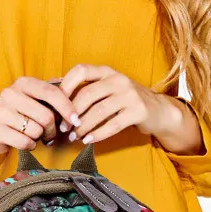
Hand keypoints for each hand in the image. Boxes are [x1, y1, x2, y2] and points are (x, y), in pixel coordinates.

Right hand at [0, 76, 77, 153]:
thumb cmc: (22, 111)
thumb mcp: (36, 97)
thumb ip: (55, 93)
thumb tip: (76, 89)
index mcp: (24, 82)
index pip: (51, 93)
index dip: (67, 107)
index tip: (76, 120)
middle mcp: (10, 93)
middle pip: (46, 116)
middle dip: (53, 129)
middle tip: (52, 133)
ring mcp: (1, 111)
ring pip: (36, 130)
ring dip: (41, 137)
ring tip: (37, 135)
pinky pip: (25, 142)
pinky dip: (31, 145)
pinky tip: (27, 141)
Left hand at [57, 64, 172, 144]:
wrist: (158, 110)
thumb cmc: (125, 100)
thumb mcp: (106, 87)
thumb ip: (83, 85)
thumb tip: (52, 83)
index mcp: (107, 71)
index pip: (81, 70)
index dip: (65, 86)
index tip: (56, 104)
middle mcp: (119, 79)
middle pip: (87, 94)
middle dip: (72, 113)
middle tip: (64, 128)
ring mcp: (130, 95)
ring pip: (99, 111)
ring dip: (83, 127)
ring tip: (74, 137)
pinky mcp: (138, 111)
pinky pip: (113, 124)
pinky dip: (98, 134)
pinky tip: (88, 140)